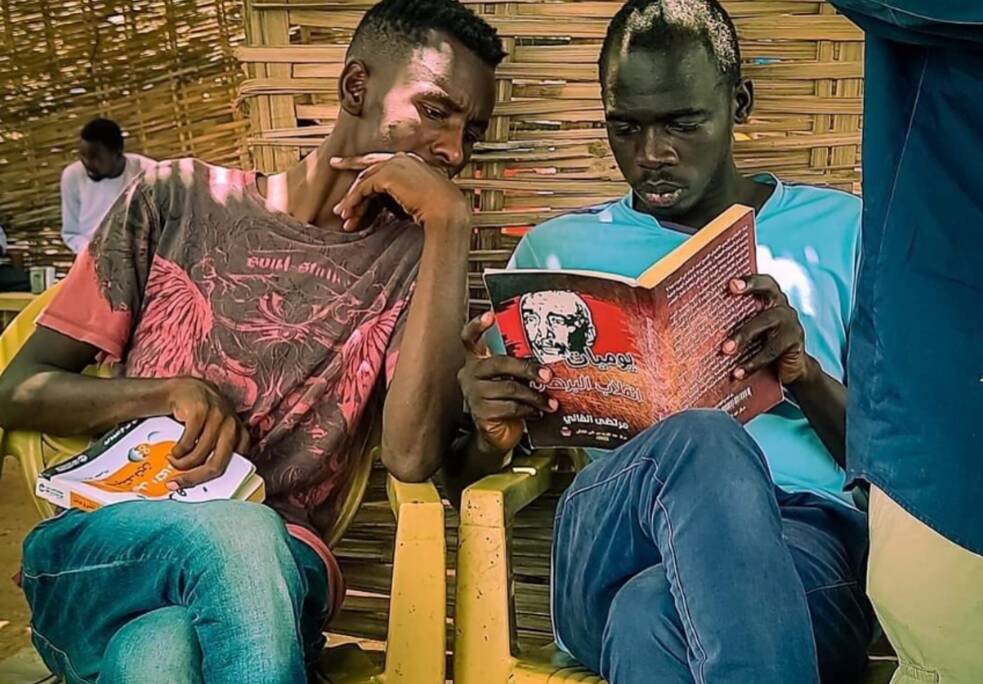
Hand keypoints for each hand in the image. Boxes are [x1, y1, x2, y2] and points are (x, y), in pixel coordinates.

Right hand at [164, 377, 250, 488]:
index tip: (203, 490)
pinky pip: (189, 441)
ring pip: (201, 454)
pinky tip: (174, 450)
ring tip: (173, 461)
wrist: (181, 390)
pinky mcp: (201, 411)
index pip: (237, 464)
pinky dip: (179, 450)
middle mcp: (232, 425)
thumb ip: (214, 451)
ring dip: (182, 463)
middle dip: (195, 478)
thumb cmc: (197, 417)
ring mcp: (218, 417)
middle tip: (178, 483)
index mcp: (239, 434)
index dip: (220, 480)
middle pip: (217, 464)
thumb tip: (204, 482)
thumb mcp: (212, 432)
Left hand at [329, 152, 468, 231]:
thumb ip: (398, 194)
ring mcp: (395, 163)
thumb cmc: (437, 210)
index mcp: (411, 161)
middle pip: (368, 166)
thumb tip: (382, 203)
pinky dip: (354, 200)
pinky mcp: (388, 174)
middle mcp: (402, 158)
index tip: (344, 161)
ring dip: (351, 198)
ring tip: (342, 214)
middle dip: (349, 169)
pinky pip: (364, 186)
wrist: (446, 210)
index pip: (381, 160)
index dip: (361, 160)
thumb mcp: (414, 199)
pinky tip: (349, 212)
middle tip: (334, 169)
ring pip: (364, 179)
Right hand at [459, 312, 557, 454]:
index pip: (469, 339)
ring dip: (535, 396)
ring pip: (509, 388)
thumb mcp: (510, 380)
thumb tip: (548, 365)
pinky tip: (537, 412)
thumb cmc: (506, 402)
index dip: (477, 326)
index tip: (490, 316)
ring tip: (549, 402)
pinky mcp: (480, 413)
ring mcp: (473, 395)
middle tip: (548, 376)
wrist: (497, 434)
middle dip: (527, 369)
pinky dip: (528, 410)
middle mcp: (470, 375)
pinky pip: (510, 407)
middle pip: (499, 363)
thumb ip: (518, 369)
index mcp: (476, 361)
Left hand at [722, 275, 818, 385]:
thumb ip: (733, 321)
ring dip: (742, 337)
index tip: (731, 283)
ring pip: (764, 324)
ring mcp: (790, 322)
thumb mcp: (749, 329)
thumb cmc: (760, 344)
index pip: (762, 282)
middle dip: (748, 292)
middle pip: (767, 295)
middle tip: (729, 295)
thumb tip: (697, 324)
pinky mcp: (794, 342)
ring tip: (725, 350)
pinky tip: (738, 372)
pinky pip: (771, 351)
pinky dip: (752, 363)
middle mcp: (782, 306)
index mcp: (769, 298)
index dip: (749, 280)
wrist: (789, 369)